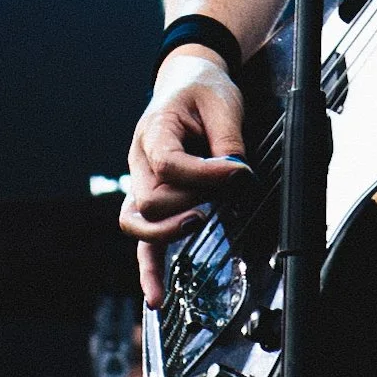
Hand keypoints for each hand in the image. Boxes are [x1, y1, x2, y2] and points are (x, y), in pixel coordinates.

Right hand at [120, 50, 251, 304]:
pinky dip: (149, 268)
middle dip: (189, 202)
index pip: (170, 164)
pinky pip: (143, 239)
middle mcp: (141, 162)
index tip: (239, 172)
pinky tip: (157, 297)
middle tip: (220, 194)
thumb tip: (238, 178)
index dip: (206, 175)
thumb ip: (228, 143)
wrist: (186, 80)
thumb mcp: (222, 103)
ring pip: (137, 223)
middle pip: (152, 199)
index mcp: (156, 131)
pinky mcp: (152, 199)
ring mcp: (142, 183)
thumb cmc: (203, 90)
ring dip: (165, 235)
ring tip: (195, 229)